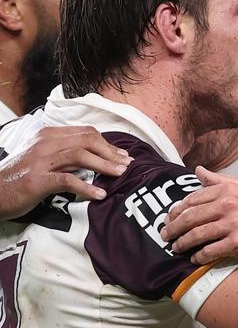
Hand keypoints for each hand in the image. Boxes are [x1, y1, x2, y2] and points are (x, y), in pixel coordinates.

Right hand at [0, 126, 130, 217]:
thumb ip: (65, 155)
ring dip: (104, 165)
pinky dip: (87, 187)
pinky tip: (100, 194)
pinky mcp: (37, 180)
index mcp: (48, 136)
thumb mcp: (43, 158)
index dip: (107, 144)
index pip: (85, 133)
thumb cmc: (21, 176)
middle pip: (86, 140)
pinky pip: (67, 180)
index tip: (122, 155)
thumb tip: (96, 158)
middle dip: (110, 152)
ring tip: (120, 175)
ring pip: (80, 155)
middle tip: (127, 165)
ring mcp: (40, 161)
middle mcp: (45, 144)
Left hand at [160, 167, 237, 264]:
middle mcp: (229, 204)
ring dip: (182, 243)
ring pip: (196, 235)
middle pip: (190, 217)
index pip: (192, 200)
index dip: (177, 211)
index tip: (170, 218)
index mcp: (229, 189)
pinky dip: (199, 256)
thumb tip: (199, 171)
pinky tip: (195, 258)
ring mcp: (233, 224)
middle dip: (173, 228)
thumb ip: (222, 179)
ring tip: (176, 248)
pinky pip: (210, 251)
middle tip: (165, 235)